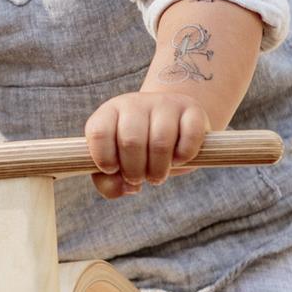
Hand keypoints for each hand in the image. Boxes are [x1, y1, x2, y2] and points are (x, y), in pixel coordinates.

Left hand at [84, 92, 208, 199]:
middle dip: (135, 171)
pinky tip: (179, 158)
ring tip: (158, 174)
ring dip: (159, 169)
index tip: (114, 170)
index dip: (105, 159)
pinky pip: (189, 136)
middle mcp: (135, 103)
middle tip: (140, 177)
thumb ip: (108, 182)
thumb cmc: (138, 151)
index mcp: (110, 113)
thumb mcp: (117, 164)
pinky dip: (184, 156)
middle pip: (131, 141)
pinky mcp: (192, 110)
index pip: (99, 133)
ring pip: (160, 142)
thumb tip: (125, 188)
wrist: (172, 125)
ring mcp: (164, 104)